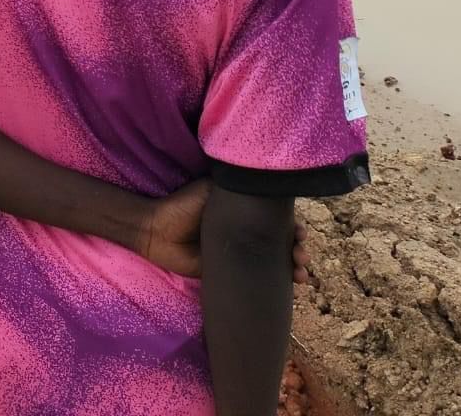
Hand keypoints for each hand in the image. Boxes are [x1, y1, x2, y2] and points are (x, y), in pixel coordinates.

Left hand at [139, 180, 311, 282]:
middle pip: (283, 242)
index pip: (277, 220)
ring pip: (277, 261)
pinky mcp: (233, 273)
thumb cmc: (183, 206)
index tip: (300, 232)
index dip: (294, 227)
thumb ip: (237, 187)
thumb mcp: (213, 190)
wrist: (158, 232)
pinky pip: (259, 279)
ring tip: (300, 271)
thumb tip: (265, 178)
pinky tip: (293, 282)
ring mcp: (242, 254)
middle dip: (299, 249)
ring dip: (296, 266)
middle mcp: (247, 233)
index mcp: (245, 213)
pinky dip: (280, 281)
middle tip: (301, 254)